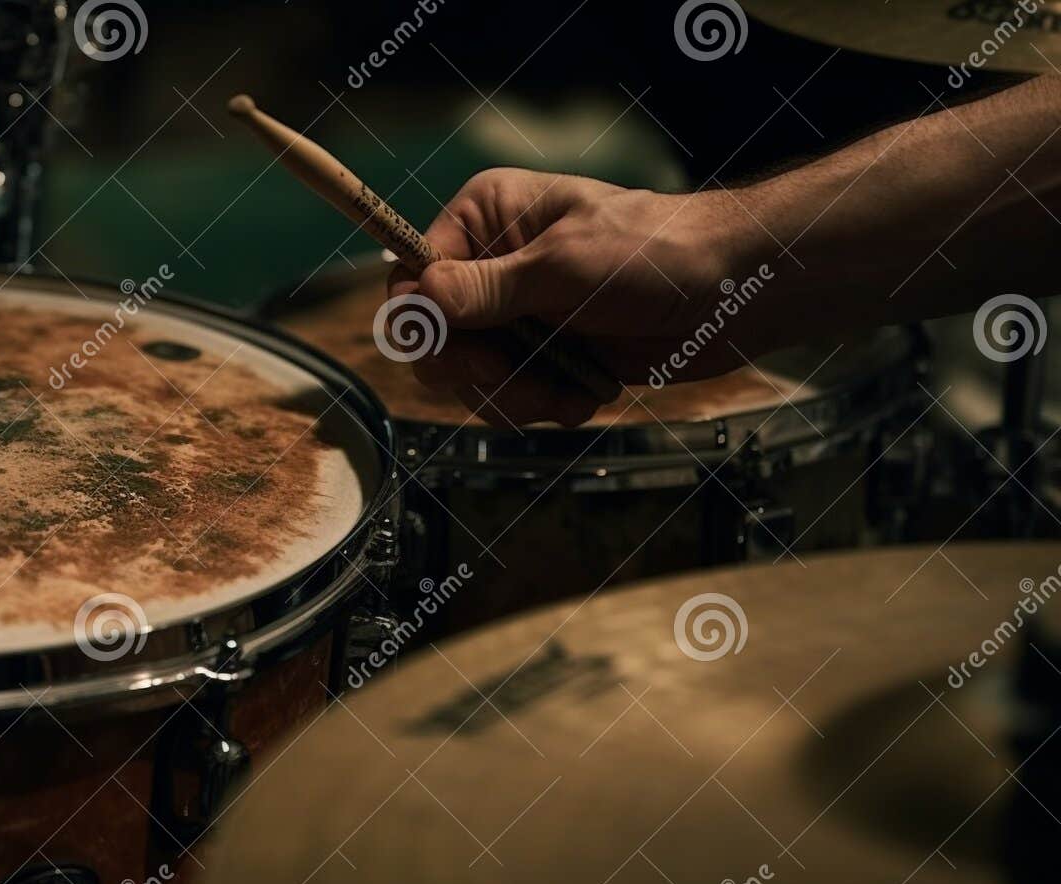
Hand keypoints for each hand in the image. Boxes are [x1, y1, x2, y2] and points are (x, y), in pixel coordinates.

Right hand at [388, 168, 777, 426]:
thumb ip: (487, 290)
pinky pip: (507, 398)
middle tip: (517, 376)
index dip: (425, 325)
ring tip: (563, 388)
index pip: (412, 277)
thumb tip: (417, 300)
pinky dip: (541, 405)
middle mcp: (490, 265)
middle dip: (476, 370)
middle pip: (431, 339)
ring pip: (466, 378)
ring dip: (514, 396)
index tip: (458, 354)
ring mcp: (514, 314)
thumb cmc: (656, 255)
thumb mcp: (565, 268)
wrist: (733, 294)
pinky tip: (581, 391)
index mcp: (485, 218)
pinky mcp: (541, 355)